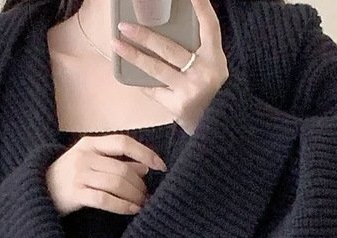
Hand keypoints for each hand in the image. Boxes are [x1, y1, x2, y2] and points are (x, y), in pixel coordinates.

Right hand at [46, 132, 167, 215]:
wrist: (36, 191)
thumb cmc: (68, 177)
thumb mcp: (89, 163)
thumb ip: (115, 162)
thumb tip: (145, 168)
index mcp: (89, 144)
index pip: (123, 142)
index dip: (145, 153)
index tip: (161, 166)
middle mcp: (84, 156)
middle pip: (122, 168)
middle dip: (139, 184)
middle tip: (147, 196)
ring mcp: (78, 175)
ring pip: (116, 184)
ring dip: (133, 196)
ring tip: (141, 204)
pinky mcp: (74, 194)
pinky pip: (104, 199)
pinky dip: (121, 206)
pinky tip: (131, 211)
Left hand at [111, 0, 227, 134]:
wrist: (219, 127)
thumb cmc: (214, 93)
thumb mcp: (214, 67)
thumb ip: (198, 49)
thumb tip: (169, 29)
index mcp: (214, 58)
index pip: (210, 26)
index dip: (201, 7)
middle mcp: (203, 72)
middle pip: (169, 48)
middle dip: (144, 35)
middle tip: (124, 25)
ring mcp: (189, 90)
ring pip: (156, 68)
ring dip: (133, 56)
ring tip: (116, 44)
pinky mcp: (177, 106)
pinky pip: (154, 90)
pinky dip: (143, 83)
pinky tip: (130, 75)